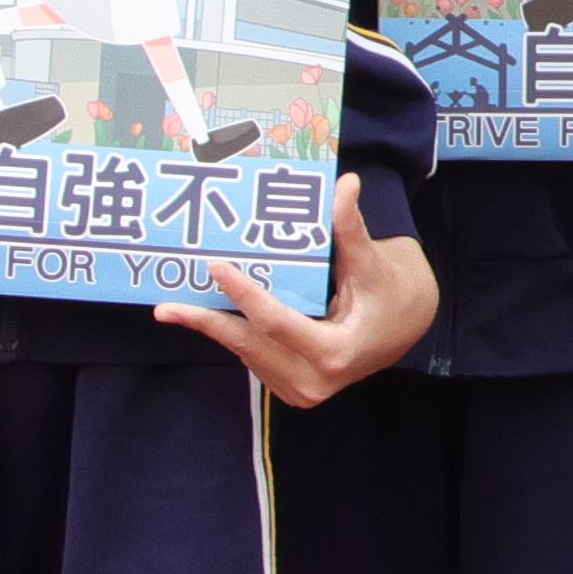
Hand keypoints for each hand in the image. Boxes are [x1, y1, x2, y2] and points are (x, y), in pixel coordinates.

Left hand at [161, 185, 438, 407]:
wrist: (407, 326)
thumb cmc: (393, 293)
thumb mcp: (373, 262)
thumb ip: (351, 228)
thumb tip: (346, 183)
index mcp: (334, 354)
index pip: (277, 324)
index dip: (244, 294)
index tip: (216, 267)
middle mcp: (314, 382)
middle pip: (250, 347)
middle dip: (206, 323)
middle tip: (165, 308)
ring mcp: (302, 389)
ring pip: (247, 354)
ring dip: (212, 328)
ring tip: (172, 308)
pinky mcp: (293, 387)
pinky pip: (255, 358)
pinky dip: (232, 334)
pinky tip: (203, 313)